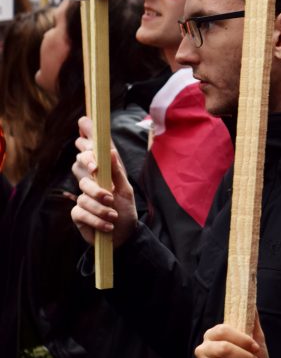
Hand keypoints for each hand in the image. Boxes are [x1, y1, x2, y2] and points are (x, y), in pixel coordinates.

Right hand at [71, 116, 137, 247]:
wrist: (123, 236)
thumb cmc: (125, 210)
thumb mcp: (125, 189)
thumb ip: (116, 170)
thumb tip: (109, 150)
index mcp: (103, 171)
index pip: (92, 150)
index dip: (87, 134)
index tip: (84, 121)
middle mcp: (90, 180)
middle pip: (79, 162)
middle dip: (87, 163)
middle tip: (96, 168)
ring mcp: (82, 195)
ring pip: (83, 191)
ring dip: (101, 205)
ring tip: (113, 213)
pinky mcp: (78, 213)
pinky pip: (80, 210)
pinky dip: (96, 218)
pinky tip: (108, 224)